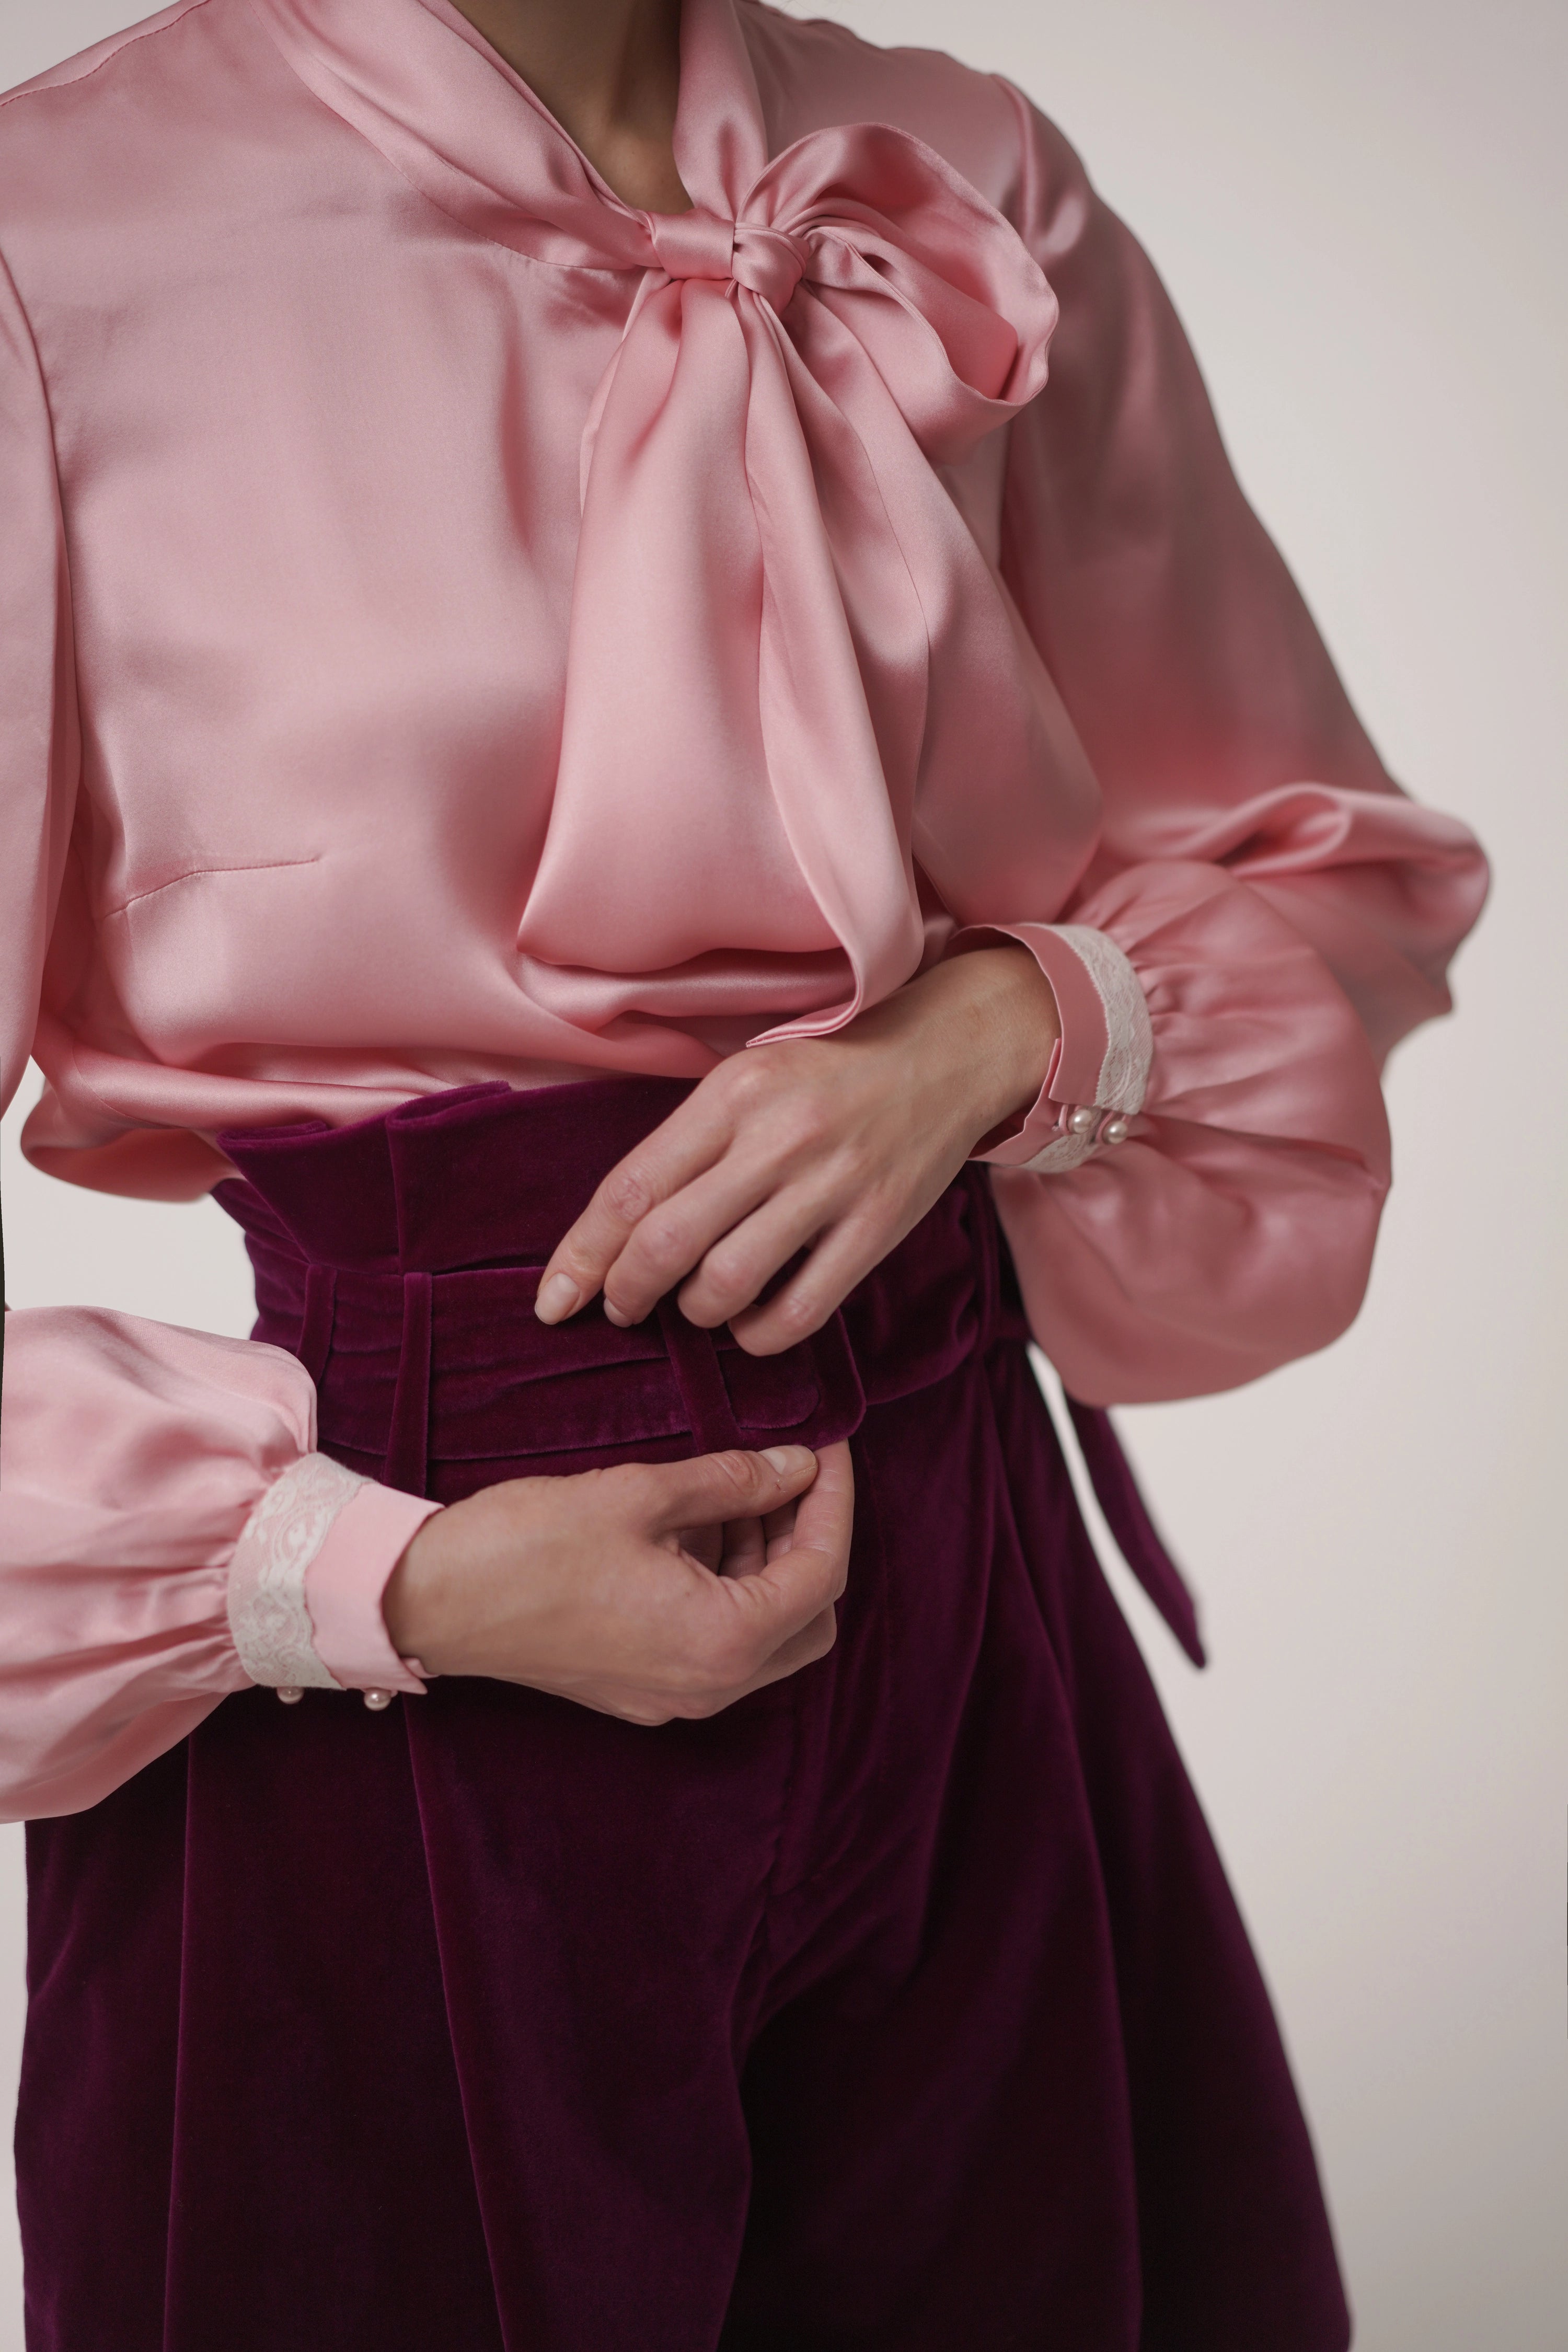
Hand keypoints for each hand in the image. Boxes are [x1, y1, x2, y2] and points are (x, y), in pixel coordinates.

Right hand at [383, 1441, 852, 1723]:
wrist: (431, 1601)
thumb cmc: (527, 1547)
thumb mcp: (641, 1495)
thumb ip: (732, 1482)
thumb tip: (796, 1466)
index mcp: (722, 1642)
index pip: (821, 1574)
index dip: (833, 1502)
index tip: (826, 1447)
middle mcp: (709, 1686)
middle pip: (809, 1617)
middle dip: (811, 1540)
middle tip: (792, 1472)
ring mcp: (673, 1695)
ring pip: (766, 1632)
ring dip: (767, 1560)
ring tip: (741, 1486)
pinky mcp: (640, 1686)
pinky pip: (716, 1640)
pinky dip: (727, 1583)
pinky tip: (699, 1524)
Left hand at [533, 944, 1058, 1354]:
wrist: (943, 1056)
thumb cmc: (828, 1073)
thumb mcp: (746, 1079)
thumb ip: (686, 1145)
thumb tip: (616, 1231)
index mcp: (730, 1095)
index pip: (629, 1190)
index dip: (580, 1256)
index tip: (554, 1301)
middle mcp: (776, 1139)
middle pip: (666, 1245)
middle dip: (626, 1294)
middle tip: (622, 1308)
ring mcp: (830, 1186)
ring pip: (726, 1286)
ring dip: (693, 1313)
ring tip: (695, 1305)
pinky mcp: (877, 1229)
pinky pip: (799, 1312)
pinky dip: (757, 1335)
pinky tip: (750, 1322)